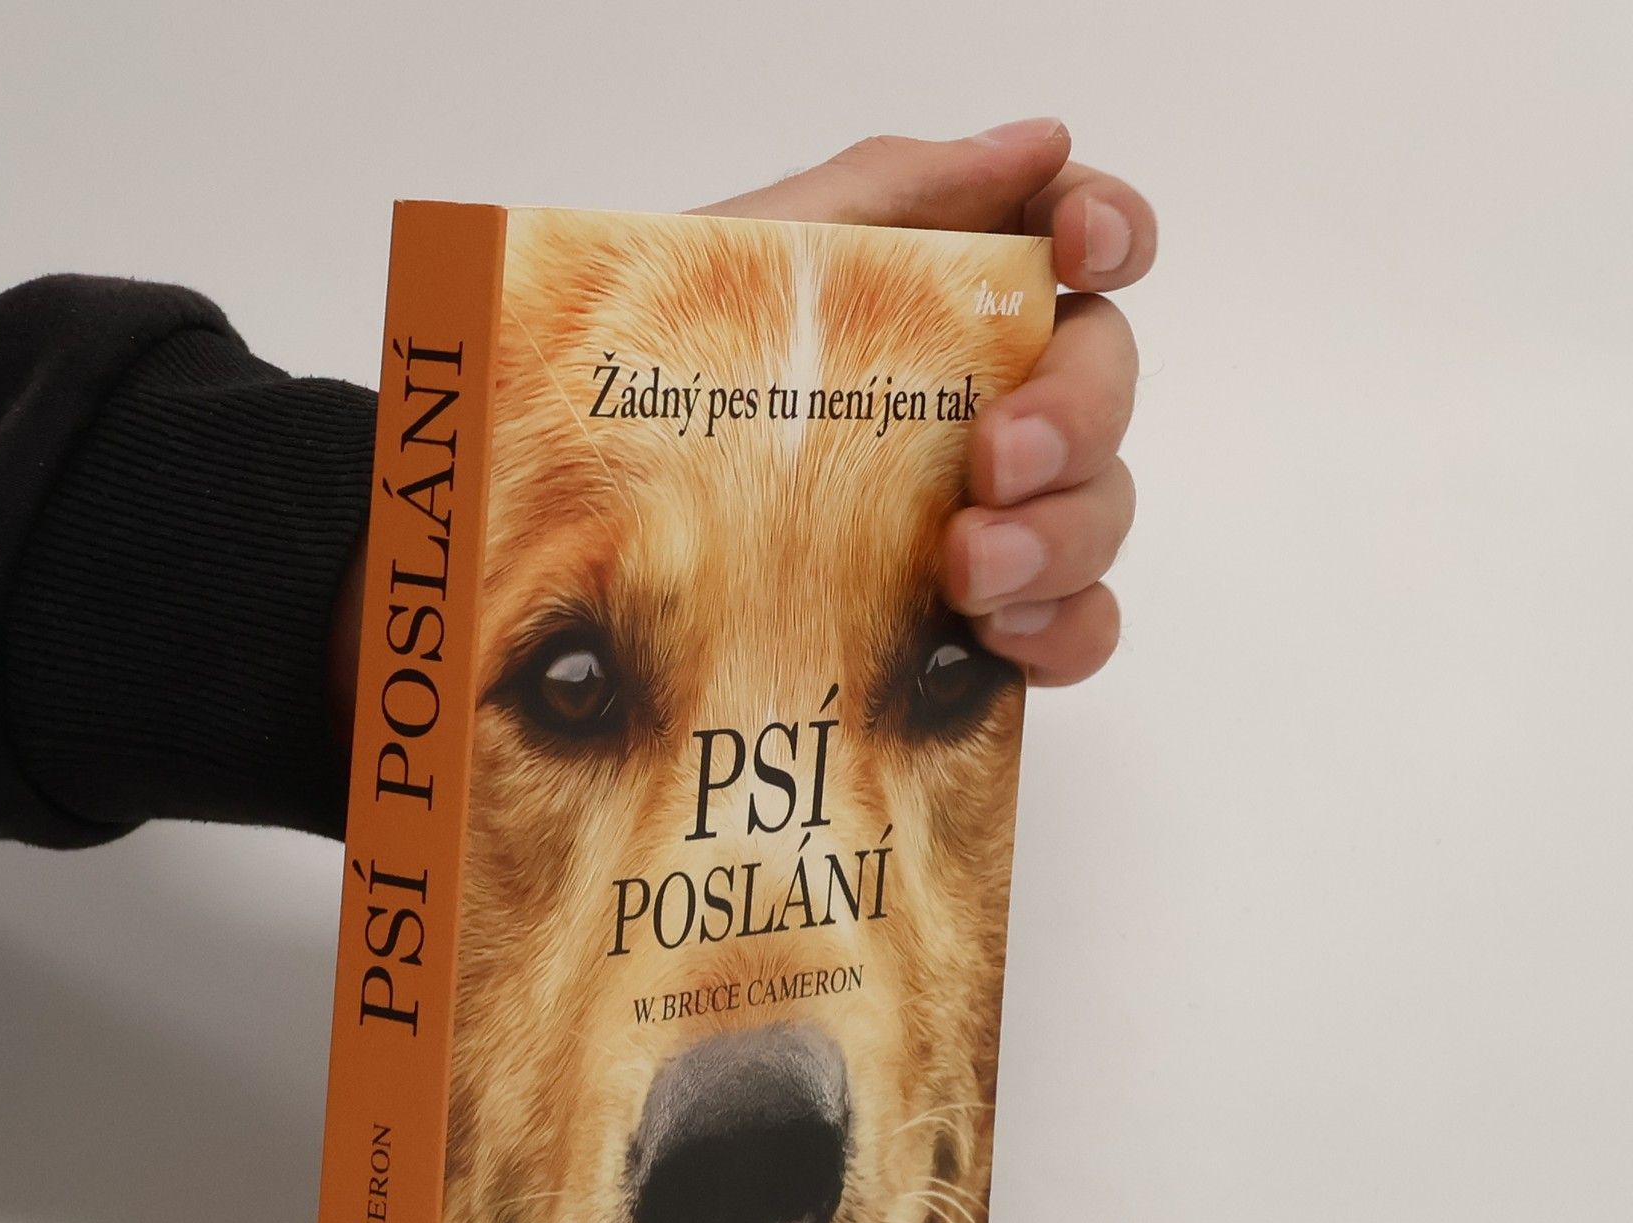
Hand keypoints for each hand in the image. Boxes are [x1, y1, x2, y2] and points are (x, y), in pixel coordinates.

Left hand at [698, 120, 1153, 685]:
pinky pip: (1077, 628)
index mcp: (936, 302)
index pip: (1071, 244)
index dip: (1110, 229)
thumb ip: (888, 195)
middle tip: (995, 458)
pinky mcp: (974, 627)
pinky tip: (995, 634)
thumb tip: (1035, 145)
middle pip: (1104, 386)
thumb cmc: (643, 381)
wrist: (555, 522)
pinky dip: (1063, 628)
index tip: (1090, 248)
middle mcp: (977, 406)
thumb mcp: (744, 261)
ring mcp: (985, 520)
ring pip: (1099, 514)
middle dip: (1074, 415)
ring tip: (969, 572)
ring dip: (1062, 535)